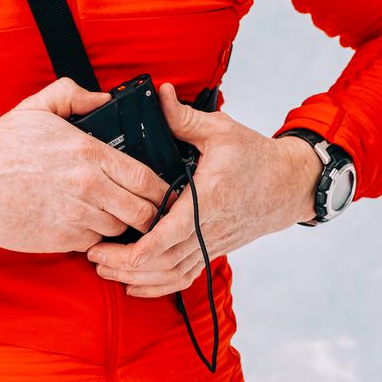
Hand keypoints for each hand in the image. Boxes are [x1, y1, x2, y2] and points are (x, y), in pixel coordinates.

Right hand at [0, 78, 171, 253]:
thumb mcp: (36, 107)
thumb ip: (73, 95)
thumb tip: (102, 97)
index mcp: (88, 153)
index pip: (146, 178)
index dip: (161, 189)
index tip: (160, 191)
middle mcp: (88, 186)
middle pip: (143, 212)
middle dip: (148, 213)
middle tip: (143, 209)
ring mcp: (76, 216)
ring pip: (119, 229)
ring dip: (117, 223)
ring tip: (104, 212)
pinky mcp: (61, 239)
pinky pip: (92, 242)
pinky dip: (90, 235)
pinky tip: (78, 222)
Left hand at [86, 82, 322, 296]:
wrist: (288, 185)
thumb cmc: (255, 157)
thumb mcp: (221, 131)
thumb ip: (184, 117)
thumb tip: (159, 94)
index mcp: (210, 198)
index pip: (176, 230)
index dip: (146, 246)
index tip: (118, 251)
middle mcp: (210, 228)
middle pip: (165, 259)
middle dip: (126, 264)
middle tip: (93, 256)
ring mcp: (211, 243)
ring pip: (172, 273)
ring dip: (137, 278)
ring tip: (104, 270)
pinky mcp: (210, 250)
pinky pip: (183, 276)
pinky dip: (158, 286)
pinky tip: (132, 284)